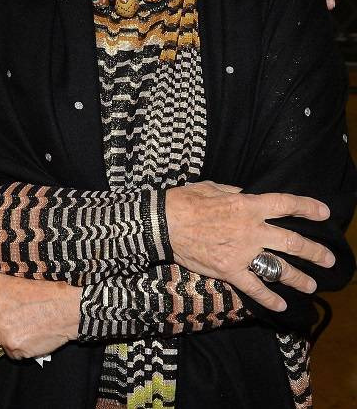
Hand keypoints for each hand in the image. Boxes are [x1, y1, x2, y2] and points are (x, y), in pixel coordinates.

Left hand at [0, 274, 81, 359]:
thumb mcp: (14, 282)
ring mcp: (0, 329)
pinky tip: (29, 336)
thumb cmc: (43, 293)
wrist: (65, 308)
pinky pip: (8, 352)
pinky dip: (16, 348)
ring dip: (2, 339)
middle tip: (4, 324)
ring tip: (21, 328)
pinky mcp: (11, 346)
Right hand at [165, 181, 334, 311]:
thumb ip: (233, 193)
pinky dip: (269, 298)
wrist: (165, 223)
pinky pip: (255, 287)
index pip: (285, 205)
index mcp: (248, 206)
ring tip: (312, 286)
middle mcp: (251, 229)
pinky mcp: (230, 270)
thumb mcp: (212, 187)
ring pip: (279, 267)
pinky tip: (280, 305)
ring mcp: (243, 252)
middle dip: (314, 252)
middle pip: (291, 241)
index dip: (307, 208)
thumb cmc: (186, 201)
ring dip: (299, 278)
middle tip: (328, 259)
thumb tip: (246, 196)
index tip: (324, 213)